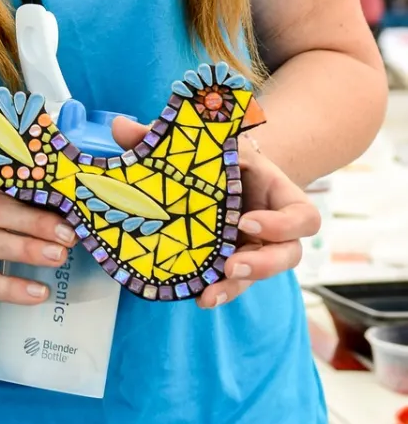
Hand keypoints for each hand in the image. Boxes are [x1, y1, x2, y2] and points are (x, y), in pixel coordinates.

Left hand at [112, 117, 318, 310]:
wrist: (222, 170)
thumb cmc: (219, 154)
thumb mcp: (205, 141)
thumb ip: (166, 136)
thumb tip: (120, 126)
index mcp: (279, 194)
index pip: (303, 216)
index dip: (282, 224)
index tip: (244, 221)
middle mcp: (275, 227)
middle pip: (288, 255)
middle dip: (262, 264)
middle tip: (230, 265)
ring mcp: (256, 248)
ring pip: (261, 275)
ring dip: (236, 286)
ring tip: (209, 294)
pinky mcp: (234, 263)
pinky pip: (234, 283)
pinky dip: (218, 291)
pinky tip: (198, 297)